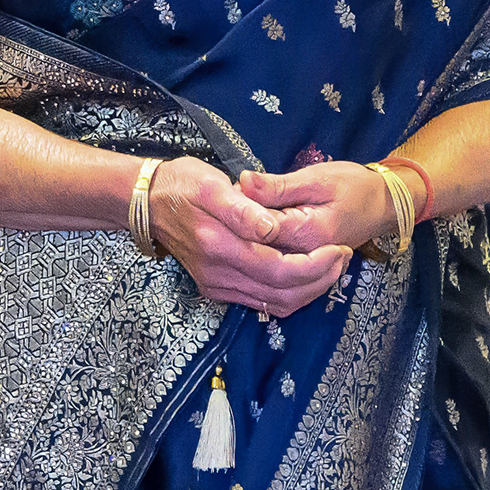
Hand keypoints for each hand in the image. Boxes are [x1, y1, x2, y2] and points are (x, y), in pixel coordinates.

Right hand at [148, 157, 349, 319]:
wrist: (146, 201)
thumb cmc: (181, 184)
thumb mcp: (211, 184)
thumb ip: (242, 209)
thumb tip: (272, 227)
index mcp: (221, 248)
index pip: (280, 271)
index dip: (316, 266)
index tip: (340, 249)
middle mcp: (219, 275)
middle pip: (282, 296)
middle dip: (320, 280)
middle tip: (343, 258)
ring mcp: (217, 284)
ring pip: (274, 304)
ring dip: (308, 291)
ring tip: (330, 266)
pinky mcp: (216, 286)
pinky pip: (260, 302)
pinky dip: (287, 293)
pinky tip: (302, 274)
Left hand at [252, 161, 396, 259]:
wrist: (384, 206)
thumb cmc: (354, 187)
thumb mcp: (316, 179)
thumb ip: (278, 185)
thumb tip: (243, 181)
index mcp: (306, 235)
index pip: (256, 228)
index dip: (240, 207)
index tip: (238, 188)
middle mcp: (303, 258)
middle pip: (255, 246)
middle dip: (242, 222)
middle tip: (243, 195)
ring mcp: (303, 266)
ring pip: (261, 256)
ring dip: (249, 233)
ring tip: (253, 207)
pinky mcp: (302, 265)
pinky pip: (272, 260)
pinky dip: (261, 242)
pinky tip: (261, 223)